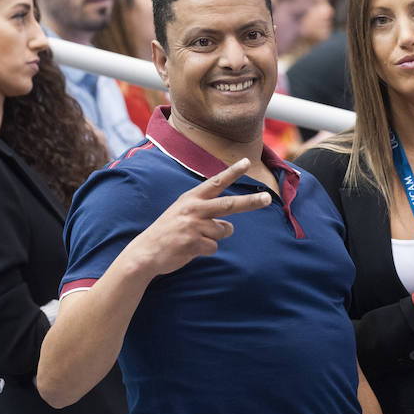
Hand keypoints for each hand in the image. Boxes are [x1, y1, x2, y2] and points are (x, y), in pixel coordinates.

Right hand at [124, 158, 270, 277]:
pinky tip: (189, 248)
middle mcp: (193, 209)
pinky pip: (213, 247)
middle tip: (267, 198)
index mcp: (190, 198)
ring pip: (223, 231)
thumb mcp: (181, 213)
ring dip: (213, 237)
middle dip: (251, 202)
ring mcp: (193, 226)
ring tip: (193, 238)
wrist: (145, 252)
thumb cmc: (166, 232)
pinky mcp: (194, 243)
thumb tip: (229, 226)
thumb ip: (204, 213)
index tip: (246, 162)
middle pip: (229, 204)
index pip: (215, 182)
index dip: (232, 172)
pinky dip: (205, 250)